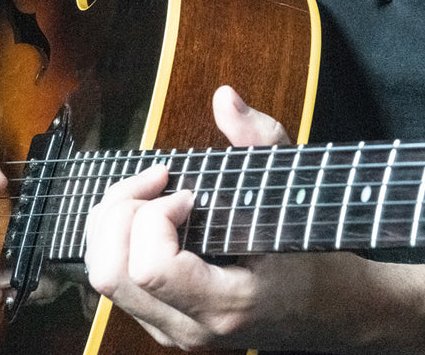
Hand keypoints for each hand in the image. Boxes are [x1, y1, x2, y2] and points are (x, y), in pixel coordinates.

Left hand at [84, 85, 381, 351]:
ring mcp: (168, 328)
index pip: (151, 268)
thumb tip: (224, 97)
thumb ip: (259, 139)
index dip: (157, 216)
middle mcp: (187, 327)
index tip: (190, 194)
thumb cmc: (309, 252)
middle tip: (160, 182)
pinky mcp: (158, 320)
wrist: (323, 312)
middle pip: (110, 270)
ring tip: (152, 191)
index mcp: (224, 304)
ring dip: (115, 218)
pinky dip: (118, 233)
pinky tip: (150, 211)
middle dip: (123, 209)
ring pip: (101, 273)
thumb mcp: (292, 189)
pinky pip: (112, 275)